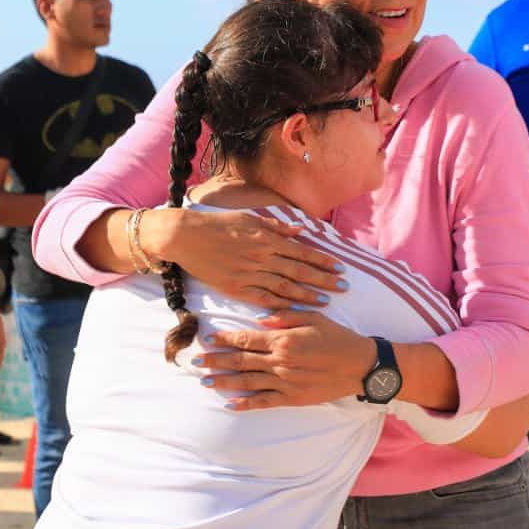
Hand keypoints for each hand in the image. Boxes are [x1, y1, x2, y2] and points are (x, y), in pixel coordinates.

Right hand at [147, 208, 346, 308]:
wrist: (186, 236)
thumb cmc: (217, 224)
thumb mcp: (249, 218)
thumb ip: (277, 227)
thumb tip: (300, 231)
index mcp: (267, 238)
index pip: (302, 252)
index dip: (322, 261)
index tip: (339, 268)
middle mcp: (262, 256)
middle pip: (299, 271)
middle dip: (324, 280)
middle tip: (343, 287)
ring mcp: (250, 273)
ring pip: (285, 287)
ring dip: (308, 295)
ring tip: (326, 301)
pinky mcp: (236, 287)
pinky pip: (263, 299)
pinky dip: (281, 306)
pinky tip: (295, 310)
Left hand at [194, 308, 375, 410]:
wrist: (360, 365)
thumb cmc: (337, 337)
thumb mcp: (312, 317)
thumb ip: (284, 316)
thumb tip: (260, 320)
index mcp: (283, 339)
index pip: (246, 338)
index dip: (224, 339)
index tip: (207, 339)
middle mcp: (280, 361)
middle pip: (240, 361)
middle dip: (216, 361)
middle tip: (195, 362)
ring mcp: (285, 381)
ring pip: (247, 382)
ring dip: (224, 382)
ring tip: (204, 381)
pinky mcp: (293, 398)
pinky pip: (264, 402)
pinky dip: (246, 404)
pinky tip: (230, 404)